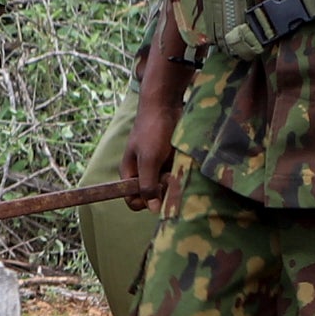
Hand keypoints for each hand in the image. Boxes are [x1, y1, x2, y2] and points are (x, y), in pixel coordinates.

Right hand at [121, 79, 179, 210]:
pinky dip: (180, 173)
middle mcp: (143, 172)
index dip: (145, 202)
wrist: (165, 105)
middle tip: (169, 177)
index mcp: (130, 173)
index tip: (158, 193)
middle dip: (162, 192)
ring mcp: (157, 166)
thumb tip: (152, 210)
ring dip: (174, 182)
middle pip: (152, 195)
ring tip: (178, 168)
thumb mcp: (148, 160)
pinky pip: (175, 175)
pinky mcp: (170, 160)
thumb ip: (148, 184)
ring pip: (166, 186)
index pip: (133, 200)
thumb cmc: (152, 131)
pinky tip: (185, 164)